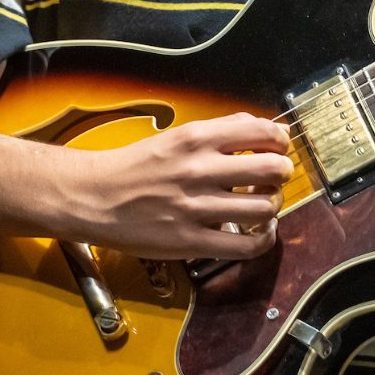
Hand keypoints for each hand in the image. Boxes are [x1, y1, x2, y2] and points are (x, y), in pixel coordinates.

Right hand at [62, 112, 292, 259]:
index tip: (278, 149)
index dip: (281, 141)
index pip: (264, 132)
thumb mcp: (181, 135)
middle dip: (281, 173)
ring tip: (260, 204)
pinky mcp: (190, 242)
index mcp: (197, 139)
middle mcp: (199, 170)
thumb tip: (276, 129)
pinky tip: (257, 231)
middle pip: (273, 169)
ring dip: (272, 206)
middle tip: (273, 178)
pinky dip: (263, 239)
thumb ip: (227, 129)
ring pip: (265, 208)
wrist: (93, 197)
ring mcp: (195, 208)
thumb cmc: (138, 166)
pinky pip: (247, 246)